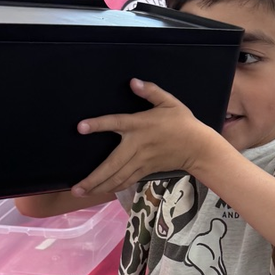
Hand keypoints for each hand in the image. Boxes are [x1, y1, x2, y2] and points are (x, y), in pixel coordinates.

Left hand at [73, 78, 213, 196]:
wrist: (198, 148)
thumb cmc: (183, 123)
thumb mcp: (169, 102)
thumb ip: (150, 91)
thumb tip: (133, 81)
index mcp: (140, 125)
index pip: (115, 123)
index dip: (98, 125)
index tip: (81, 128)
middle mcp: (137, 145)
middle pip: (111, 164)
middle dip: (93, 178)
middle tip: (75, 188)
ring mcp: (141, 161)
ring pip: (117, 177)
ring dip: (98, 186)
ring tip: (81, 193)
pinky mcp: (146, 170)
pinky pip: (126, 181)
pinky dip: (113, 187)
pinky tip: (101, 192)